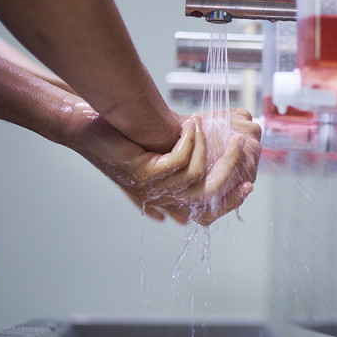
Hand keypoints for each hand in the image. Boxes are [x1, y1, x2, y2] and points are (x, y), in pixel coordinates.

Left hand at [71, 105, 259, 225]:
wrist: (87, 126)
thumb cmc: (123, 136)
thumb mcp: (163, 152)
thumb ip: (187, 161)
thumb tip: (221, 157)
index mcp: (169, 199)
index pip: (208, 212)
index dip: (231, 200)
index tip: (249, 183)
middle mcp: (161, 199)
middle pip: (209, 195)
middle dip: (228, 168)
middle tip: (240, 144)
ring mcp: (152, 189)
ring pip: (196, 174)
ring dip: (205, 145)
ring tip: (203, 123)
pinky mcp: (145, 174)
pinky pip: (180, 160)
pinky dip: (190, 140)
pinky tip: (190, 124)